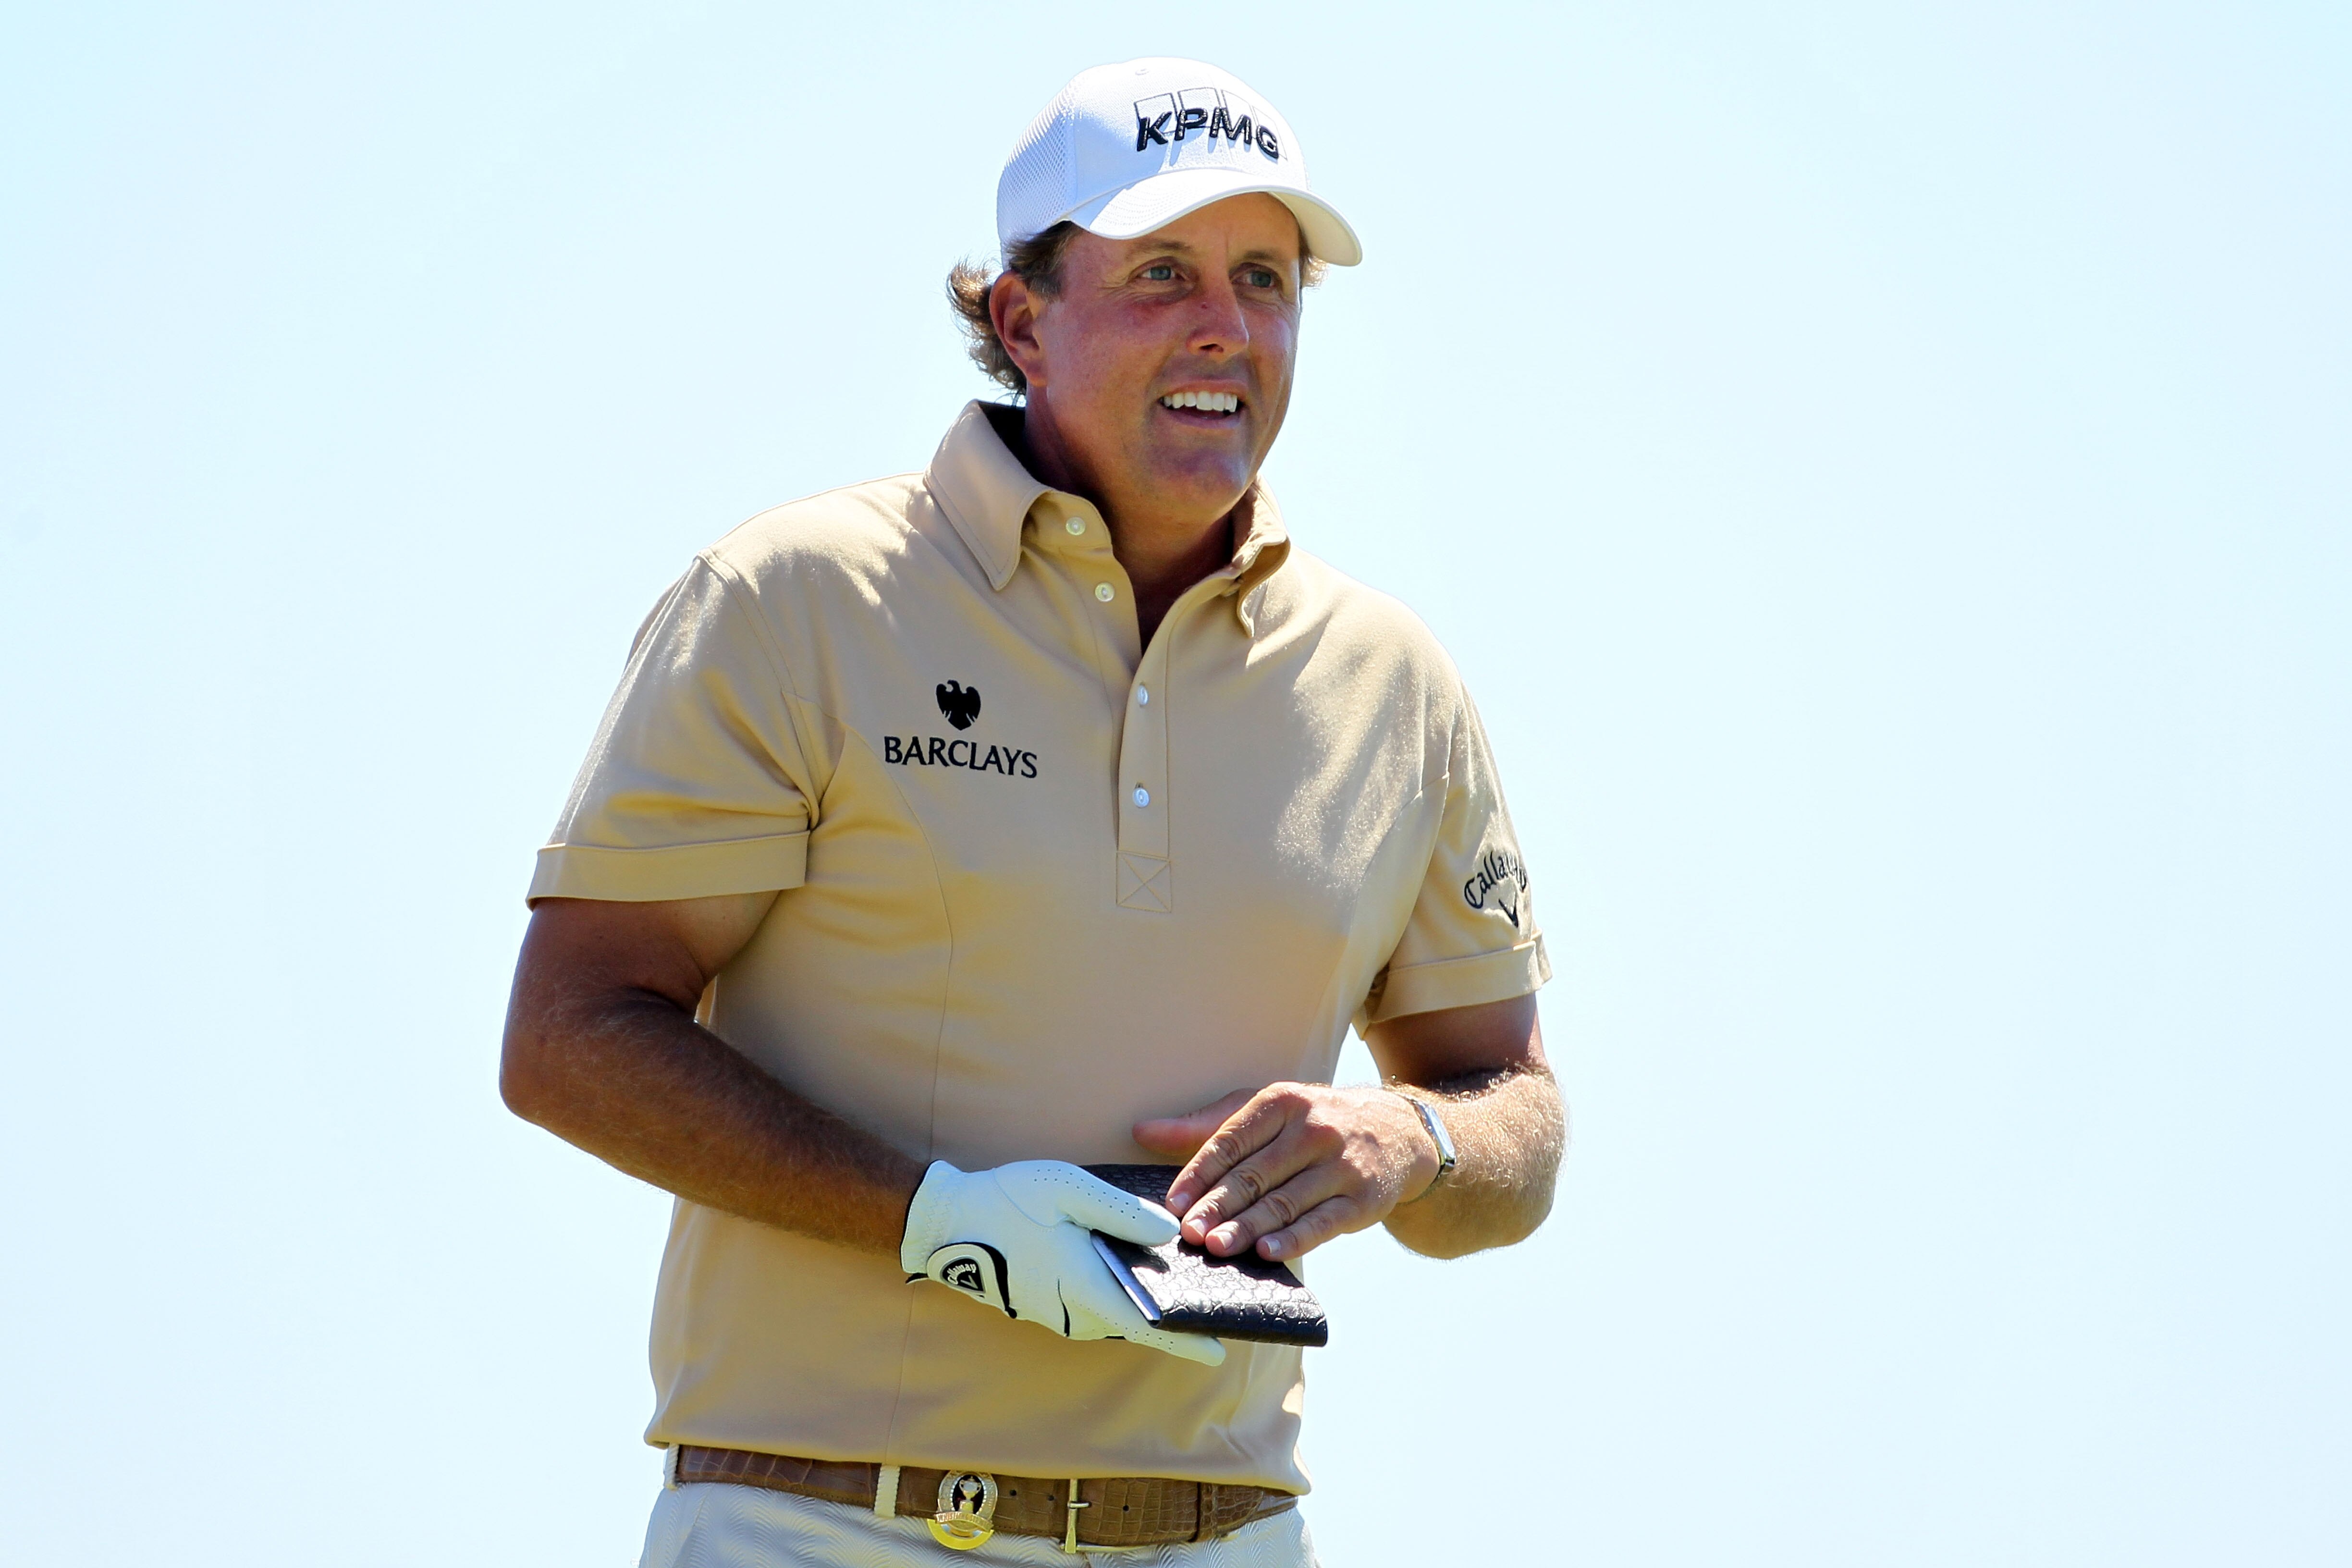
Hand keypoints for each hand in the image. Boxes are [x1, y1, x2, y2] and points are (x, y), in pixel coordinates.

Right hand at [899, 1160, 1226, 1366]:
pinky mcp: (1043, 1307)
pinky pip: (1091, 1307)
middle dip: (1169, 1313)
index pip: (1147, 1325)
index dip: (1185, 1339)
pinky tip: (1125, 1266)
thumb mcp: (1068, 1191)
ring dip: (1139, 1300)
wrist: (946, 1222)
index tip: (1219, 1351)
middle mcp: (1074, 1313)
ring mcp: (1056, 1314)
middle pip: (1134, 1321)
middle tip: (1205, 1295)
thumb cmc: (1007, 1202)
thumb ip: (1122, 1212)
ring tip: (1173, 1277)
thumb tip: (1168, 1235)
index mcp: (1085, 1287)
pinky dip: (1114, 1292)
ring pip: (1113, 1314)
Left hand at [1133, 1084, 1441, 1262]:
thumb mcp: (1266, 1110)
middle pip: (1255, 1174)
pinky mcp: (1364, 1199)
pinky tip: (1269, 1252)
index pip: (1231, 1140)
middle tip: (1189, 1232)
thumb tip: (1142, 1131)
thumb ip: (1206, 1126)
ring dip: (1249, 1226)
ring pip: (1286, 1201)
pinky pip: (1324, 1222)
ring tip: (1217, 1246)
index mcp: (1282, 1102)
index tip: (1174, 1202)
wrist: (1397, 1133)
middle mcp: (1314, 1129)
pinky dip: (1296, 1238)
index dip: (1199, 1173)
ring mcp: (1341, 1165)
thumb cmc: (1314, 1123)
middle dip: (1219, 1206)